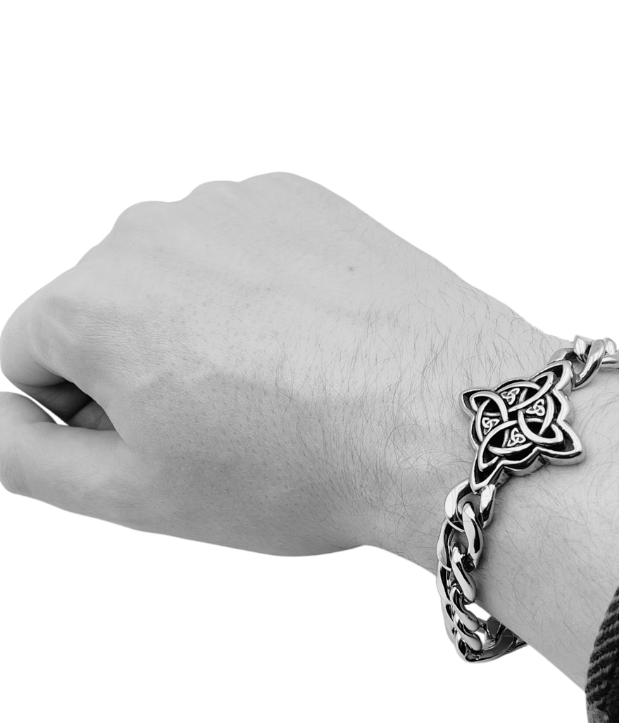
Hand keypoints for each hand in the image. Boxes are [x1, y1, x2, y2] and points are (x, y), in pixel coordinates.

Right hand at [0, 173, 554, 557]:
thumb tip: (3, 416)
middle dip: (141, 363)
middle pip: (107, 306)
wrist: (443, 417)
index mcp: (92, 300)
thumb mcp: (139, 498)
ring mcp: (233, 203)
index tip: (152, 441)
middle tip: (224, 423)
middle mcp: (151, 229)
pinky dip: (263, 289)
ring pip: (181, 273)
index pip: (30, 354)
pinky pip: (248, 246)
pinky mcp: (301, 198)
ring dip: (205, 324)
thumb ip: (30, 458)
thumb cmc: (295, 468)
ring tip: (278, 385)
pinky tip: (313, 339)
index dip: (81, 411)